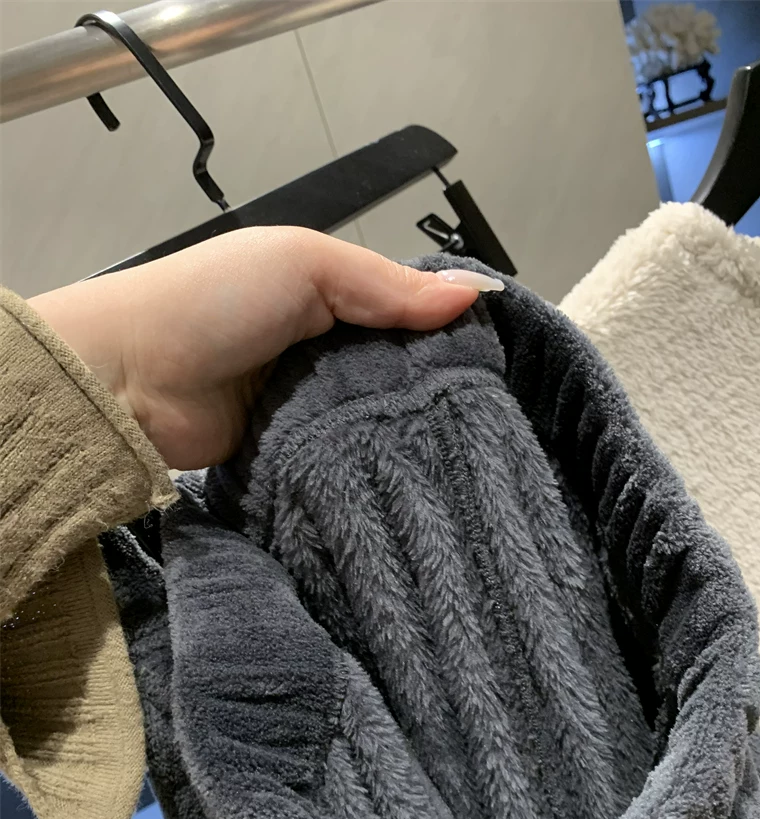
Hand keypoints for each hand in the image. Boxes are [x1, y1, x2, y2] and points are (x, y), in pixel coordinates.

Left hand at [28, 227, 500, 468]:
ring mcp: (302, 402)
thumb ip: (386, 284)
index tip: (494, 361)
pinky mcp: (290, 451)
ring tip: (459, 450)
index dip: (442, 330)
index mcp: (322, 292)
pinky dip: (364, 459)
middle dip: (427, 388)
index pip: (401, 310)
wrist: (128, 379)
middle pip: (391, 368)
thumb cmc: (213, 302)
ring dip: (398, 428)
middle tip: (485, 417)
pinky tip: (408, 473)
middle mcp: (317, 346)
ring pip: (369, 416)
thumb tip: (474, 294)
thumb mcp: (304, 266)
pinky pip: (339, 454)